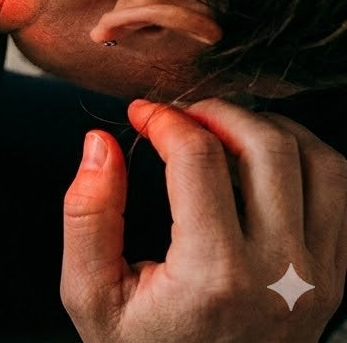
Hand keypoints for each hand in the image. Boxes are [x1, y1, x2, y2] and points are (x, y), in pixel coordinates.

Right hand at [61, 98, 346, 342]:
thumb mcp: (91, 296)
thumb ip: (87, 215)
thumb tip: (100, 145)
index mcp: (214, 274)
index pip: (198, 157)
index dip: (162, 118)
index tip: (140, 114)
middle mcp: (278, 273)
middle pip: (267, 146)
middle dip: (216, 112)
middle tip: (182, 117)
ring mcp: (317, 278)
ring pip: (319, 162)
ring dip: (269, 129)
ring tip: (226, 133)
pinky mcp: (335, 280)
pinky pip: (342, 195)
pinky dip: (308, 161)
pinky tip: (266, 165)